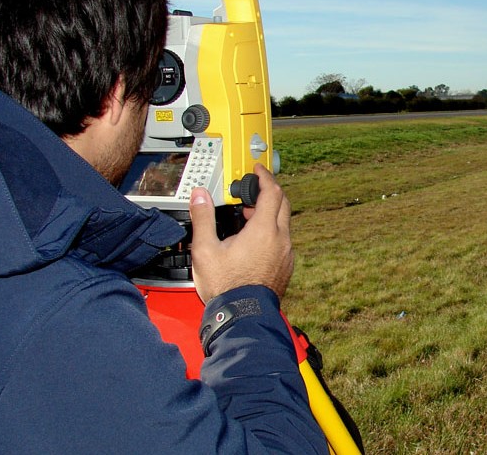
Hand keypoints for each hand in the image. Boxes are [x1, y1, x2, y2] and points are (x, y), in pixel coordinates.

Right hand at [188, 164, 293, 302]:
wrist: (243, 316)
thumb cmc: (226, 286)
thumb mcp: (205, 250)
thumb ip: (203, 218)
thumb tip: (200, 196)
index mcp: (264, 230)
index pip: (272, 192)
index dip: (265, 177)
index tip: (257, 170)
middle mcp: (281, 239)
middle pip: (282, 204)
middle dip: (269, 193)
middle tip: (252, 191)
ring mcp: (286, 254)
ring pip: (283, 223)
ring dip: (269, 214)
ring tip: (247, 219)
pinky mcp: (286, 266)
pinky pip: (283, 241)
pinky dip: (272, 232)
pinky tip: (255, 241)